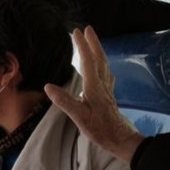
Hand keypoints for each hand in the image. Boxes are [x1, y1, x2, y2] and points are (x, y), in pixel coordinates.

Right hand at [44, 26, 143, 162]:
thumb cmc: (100, 129)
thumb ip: (65, 101)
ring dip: (98, 52)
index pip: (88, 61)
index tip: (76, 32)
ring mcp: (107, 90)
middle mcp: (102, 85)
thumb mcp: (79, 117)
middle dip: (93, 43)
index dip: (82, 46)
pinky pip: (106, 75)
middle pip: (99, 59)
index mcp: (94, 87)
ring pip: (104, 65)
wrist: (120, 140)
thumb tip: (48, 86)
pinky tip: (103, 68)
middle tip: (87, 29)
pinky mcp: (109, 97)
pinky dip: (103, 66)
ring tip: (93, 43)